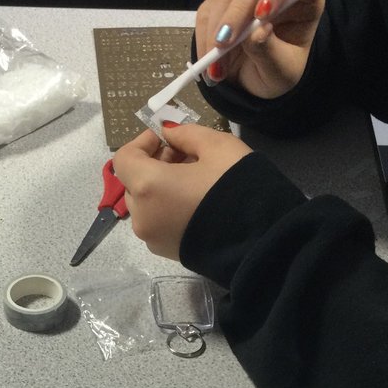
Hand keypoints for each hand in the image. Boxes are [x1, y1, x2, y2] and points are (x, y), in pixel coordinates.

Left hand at [112, 125, 251, 260]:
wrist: (263, 240)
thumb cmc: (238, 186)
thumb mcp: (217, 146)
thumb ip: (186, 134)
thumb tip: (169, 134)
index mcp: (148, 187)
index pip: (124, 158)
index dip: (142, 142)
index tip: (167, 137)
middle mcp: (142, 216)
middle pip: (133, 182)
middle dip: (154, 163)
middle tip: (185, 154)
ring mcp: (153, 239)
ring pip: (146, 204)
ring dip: (161, 186)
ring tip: (194, 177)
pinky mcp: (167, 253)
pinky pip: (157, 222)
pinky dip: (167, 206)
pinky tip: (195, 200)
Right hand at [196, 0, 325, 99]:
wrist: (258, 79)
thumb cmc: (279, 71)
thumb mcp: (282, 72)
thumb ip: (271, 52)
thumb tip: (256, 33)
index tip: (262, 15)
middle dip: (237, 12)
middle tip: (224, 45)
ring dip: (217, 29)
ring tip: (216, 66)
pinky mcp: (222, 0)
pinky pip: (207, 9)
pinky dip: (204, 36)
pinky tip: (208, 59)